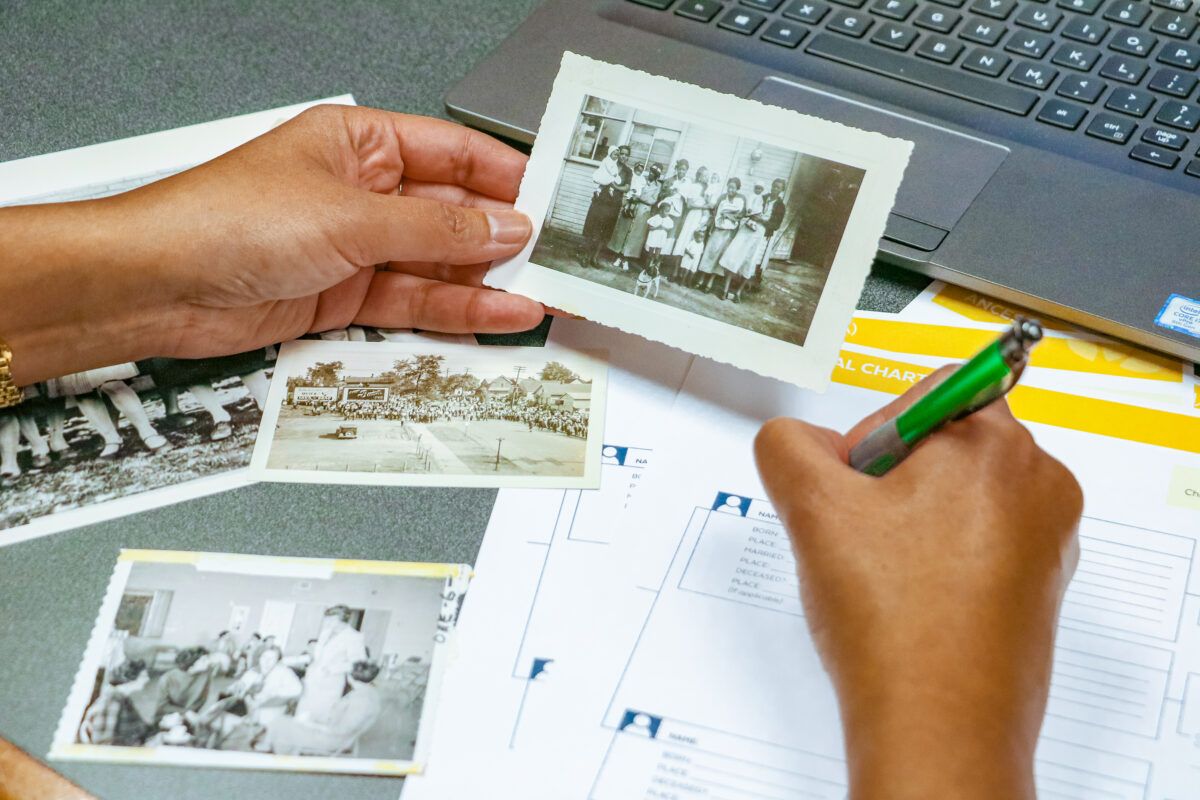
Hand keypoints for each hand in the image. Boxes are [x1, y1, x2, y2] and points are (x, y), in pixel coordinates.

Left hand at [1, 105, 543, 383]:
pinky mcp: (346, 296)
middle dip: (501, 238)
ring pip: (438, 265)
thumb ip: (436, 227)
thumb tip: (501, 225)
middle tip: (554, 259)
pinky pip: (415, 302)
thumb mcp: (352, 216)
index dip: (504, 177)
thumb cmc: (224, 221)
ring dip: (487, 283)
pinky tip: (495, 315)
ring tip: (538, 295)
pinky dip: (456, 312)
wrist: (159, 287)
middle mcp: (361, 193)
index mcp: (359, 143)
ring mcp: (355, 248)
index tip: (551, 199)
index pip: (451, 154)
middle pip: (450, 214)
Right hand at [754, 369, 1081, 799]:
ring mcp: (1046, 540)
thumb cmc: (897, 626)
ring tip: (883, 574)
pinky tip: (906, 598)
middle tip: (862, 533)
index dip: (873, 434)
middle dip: (888, 481)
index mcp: (996, 447)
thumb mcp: (812, 510)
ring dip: (908, 521)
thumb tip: (797, 441)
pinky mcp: (1039, 585)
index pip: (923, 391)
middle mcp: (1039, 485)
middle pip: (941, 444)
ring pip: (955, 496)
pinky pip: (978, 541)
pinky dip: (937, 557)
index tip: (858, 482)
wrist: (939, 730)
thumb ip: (787, 445)